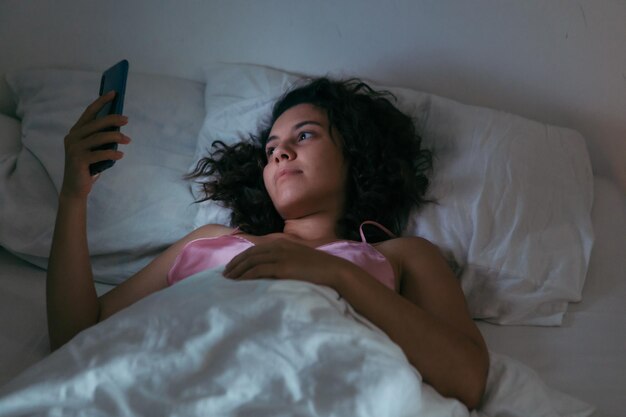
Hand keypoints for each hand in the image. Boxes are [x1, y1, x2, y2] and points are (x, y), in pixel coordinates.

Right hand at [60, 92, 130, 198]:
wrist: (76, 188)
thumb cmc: (88, 166)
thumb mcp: (94, 149)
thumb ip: (101, 138)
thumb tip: (119, 125)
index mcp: (76, 132)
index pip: (89, 112)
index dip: (101, 101)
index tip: (114, 93)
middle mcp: (73, 137)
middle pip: (96, 123)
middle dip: (113, 119)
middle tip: (127, 119)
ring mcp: (74, 149)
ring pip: (99, 137)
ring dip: (116, 137)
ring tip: (128, 140)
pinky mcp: (79, 160)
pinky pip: (100, 154)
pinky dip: (112, 153)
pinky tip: (121, 154)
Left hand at [223, 239, 350, 288]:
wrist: (333, 270)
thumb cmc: (318, 268)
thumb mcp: (299, 259)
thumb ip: (285, 259)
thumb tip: (272, 268)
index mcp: (282, 243)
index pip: (255, 249)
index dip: (241, 258)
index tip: (232, 267)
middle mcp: (278, 246)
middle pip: (250, 254)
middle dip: (235, 264)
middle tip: (225, 275)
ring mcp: (280, 255)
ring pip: (251, 261)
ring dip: (237, 270)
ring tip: (228, 280)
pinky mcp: (282, 266)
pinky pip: (258, 270)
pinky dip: (246, 275)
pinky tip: (239, 282)